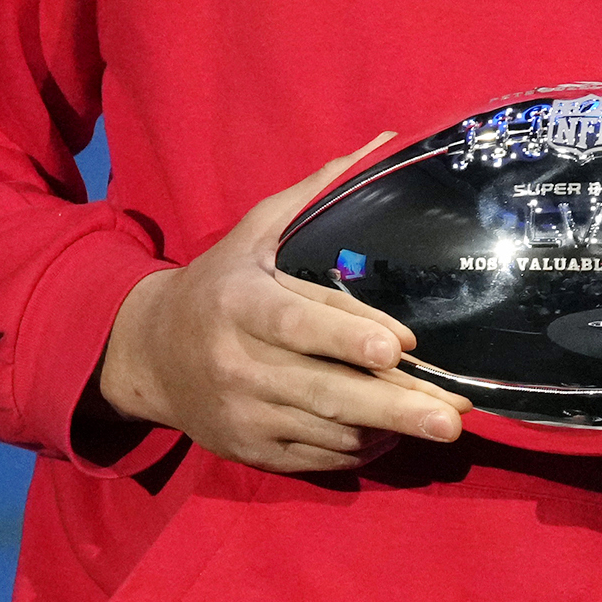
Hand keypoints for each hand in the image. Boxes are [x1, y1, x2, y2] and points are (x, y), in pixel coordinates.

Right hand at [93, 135, 466, 473]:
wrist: (149, 354)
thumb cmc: (219, 283)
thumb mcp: (256, 230)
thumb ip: (318, 191)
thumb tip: (384, 143)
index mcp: (239, 303)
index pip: (296, 324)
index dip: (347, 336)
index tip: (397, 346)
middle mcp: (238, 364)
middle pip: (325, 390)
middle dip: (395, 406)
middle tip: (452, 417)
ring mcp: (244, 414)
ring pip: (329, 429)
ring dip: (390, 428)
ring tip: (442, 420)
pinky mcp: (250, 451)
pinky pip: (317, 457)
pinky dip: (361, 449)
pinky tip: (395, 433)